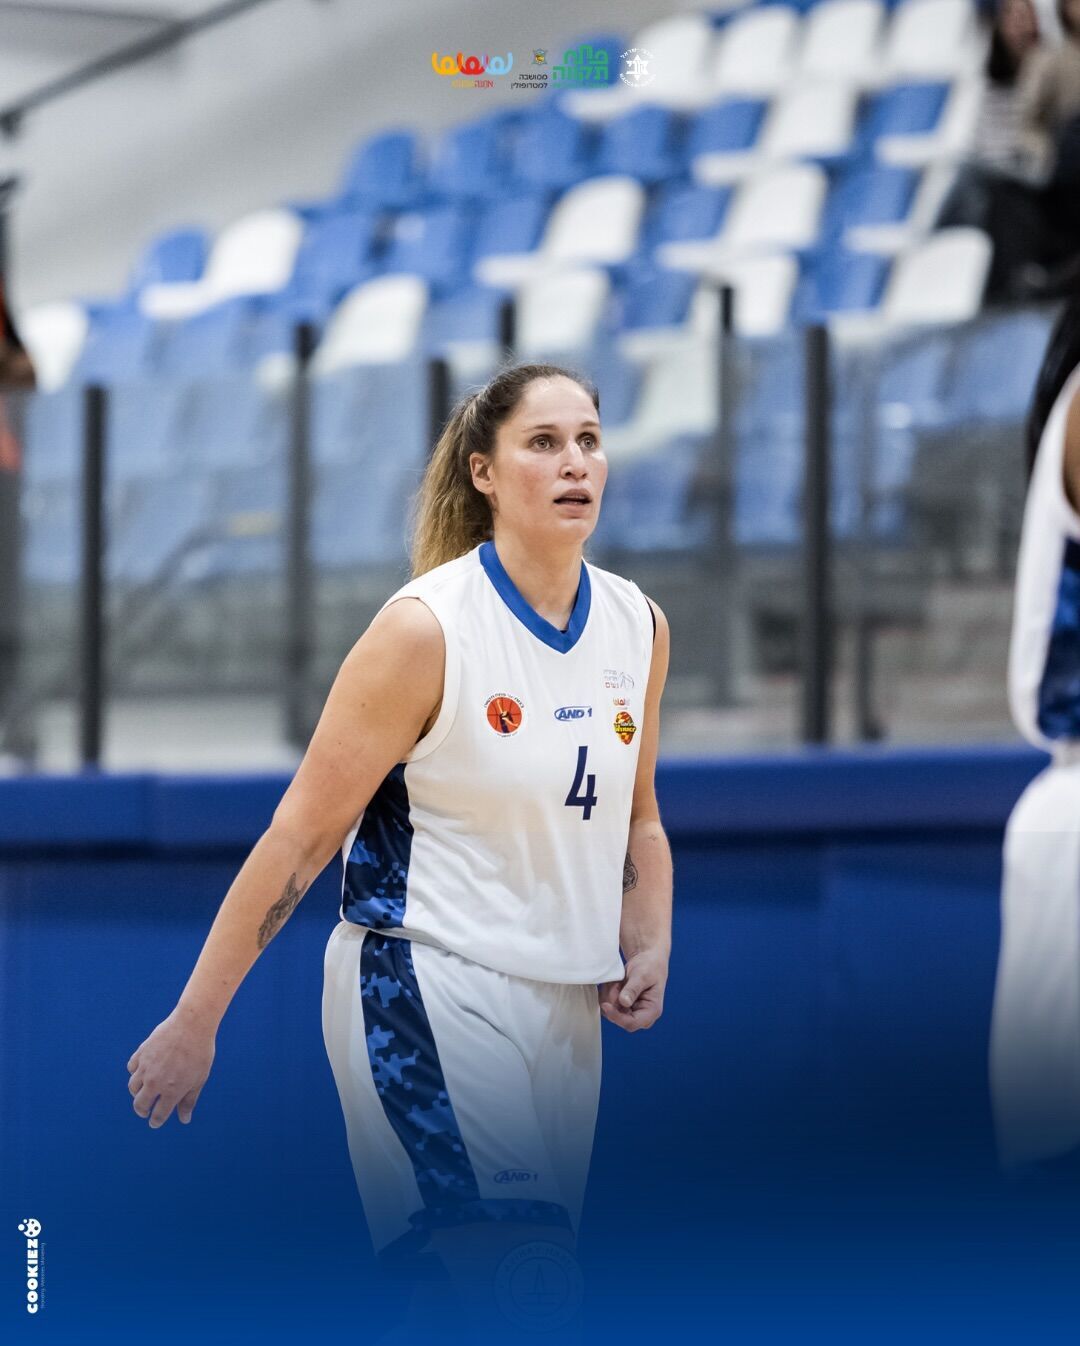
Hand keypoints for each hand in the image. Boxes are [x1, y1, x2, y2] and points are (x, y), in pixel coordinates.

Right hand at [127, 1009, 215, 1128]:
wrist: (192, 1024)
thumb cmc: (200, 1052)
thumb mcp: (199, 1079)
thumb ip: (189, 1100)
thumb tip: (184, 1120)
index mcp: (172, 1091)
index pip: (158, 1115)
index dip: (156, 1121)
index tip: (155, 1122)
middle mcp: (155, 1082)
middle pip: (140, 1105)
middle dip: (142, 1111)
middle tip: (145, 1111)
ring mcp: (146, 1068)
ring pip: (133, 1087)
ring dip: (137, 1093)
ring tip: (145, 1091)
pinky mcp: (141, 1053)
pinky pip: (131, 1069)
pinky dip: (135, 1073)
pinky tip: (143, 1072)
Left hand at [598, 948, 666, 1031]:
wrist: (647, 961)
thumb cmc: (650, 967)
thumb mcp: (642, 975)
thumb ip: (633, 989)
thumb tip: (624, 1003)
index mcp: (652, 1011)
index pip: (631, 1023)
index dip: (616, 1017)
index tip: (606, 1005)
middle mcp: (640, 1016)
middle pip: (617, 1017)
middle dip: (613, 999)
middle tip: (617, 982)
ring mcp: (630, 1013)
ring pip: (609, 1010)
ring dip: (609, 993)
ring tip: (618, 980)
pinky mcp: (621, 1008)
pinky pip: (607, 1003)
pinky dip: (607, 992)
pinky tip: (616, 983)